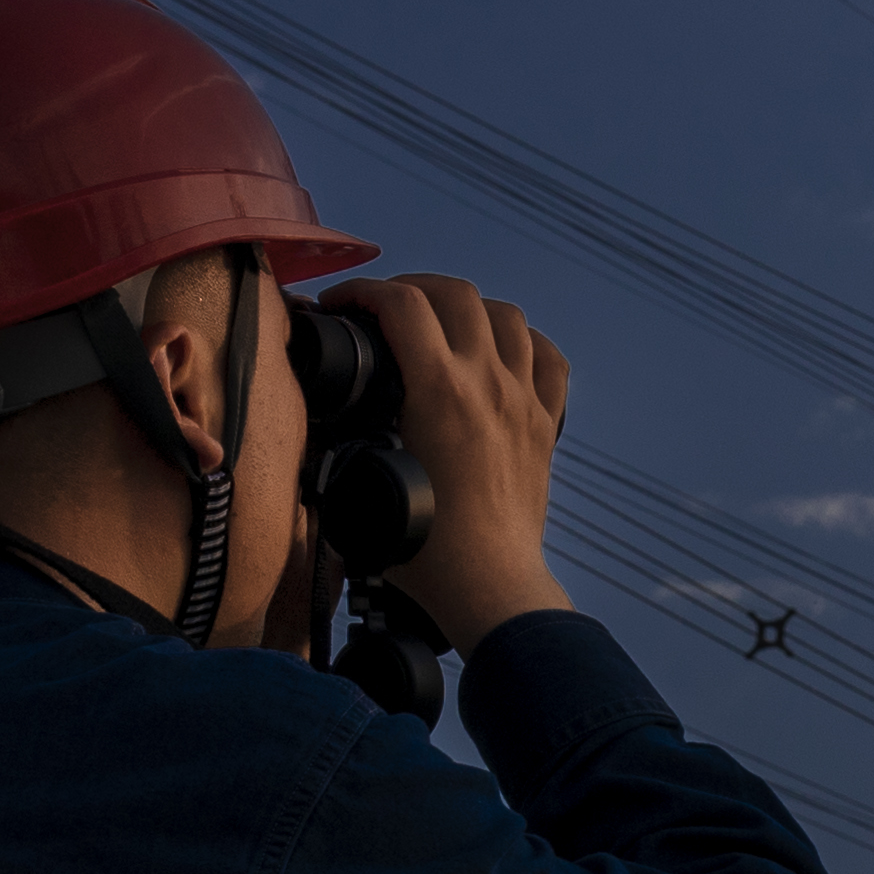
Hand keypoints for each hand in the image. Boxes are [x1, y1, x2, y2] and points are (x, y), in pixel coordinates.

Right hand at [330, 274, 577, 645]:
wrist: (490, 586)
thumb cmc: (426, 551)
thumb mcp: (365, 485)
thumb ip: (345, 441)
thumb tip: (326, 417)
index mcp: (439, 392)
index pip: (400, 305)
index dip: (362, 290)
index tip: (342, 306)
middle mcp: (487, 384)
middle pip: (456, 293)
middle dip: (411, 287)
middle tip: (385, 307)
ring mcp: (523, 401)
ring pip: (507, 315)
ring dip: (468, 307)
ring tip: (440, 323)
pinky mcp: (545, 425)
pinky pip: (547, 358)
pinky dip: (524, 342)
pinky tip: (502, 351)